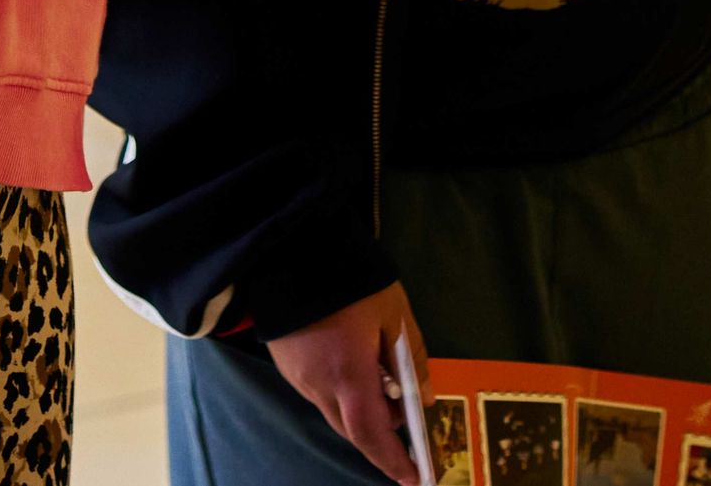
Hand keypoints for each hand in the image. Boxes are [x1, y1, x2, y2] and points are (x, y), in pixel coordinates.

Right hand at [267, 285, 426, 484]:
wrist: (290, 248)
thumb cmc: (351, 280)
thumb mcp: (394, 314)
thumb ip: (413, 360)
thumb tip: (424, 398)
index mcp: (347, 374)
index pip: (372, 435)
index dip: (393, 461)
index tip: (413, 479)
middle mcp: (317, 385)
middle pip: (352, 429)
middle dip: (381, 433)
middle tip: (406, 420)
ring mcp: (297, 377)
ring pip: (334, 412)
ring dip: (361, 410)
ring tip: (384, 384)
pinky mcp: (286, 365)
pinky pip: (319, 394)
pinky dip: (342, 395)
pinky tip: (355, 368)